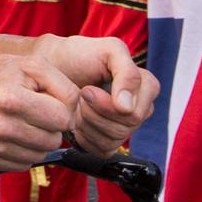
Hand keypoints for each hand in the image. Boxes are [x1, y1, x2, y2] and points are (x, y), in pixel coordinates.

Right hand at [0, 55, 77, 170]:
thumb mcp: (33, 65)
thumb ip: (63, 85)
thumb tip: (76, 114)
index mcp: (11, 99)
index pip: (63, 119)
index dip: (61, 108)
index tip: (49, 100)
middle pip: (53, 140)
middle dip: (51, 125)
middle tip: (36, 110)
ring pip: (40, 155)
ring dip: (39, 139)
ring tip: (24, 120)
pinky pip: (23, 164)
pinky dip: (24, 150)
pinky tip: (14, 132)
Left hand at [33, 34, 157, 154]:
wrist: (55, 66)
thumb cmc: (82, 55)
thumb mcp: (109, 50)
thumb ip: (127, 72)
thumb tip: (127, 108)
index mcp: (146, 86)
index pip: (136, 112)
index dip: (109, 105)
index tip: (89, 90)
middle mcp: (139, 108)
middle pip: (125, 128)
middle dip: (95, 112)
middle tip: (81, 94)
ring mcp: (125, 126)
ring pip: (113, 140)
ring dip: (88, 123)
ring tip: (79, 105)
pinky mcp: (108, 141)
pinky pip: (103, 151)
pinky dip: (85, 137)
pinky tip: (79, 120)